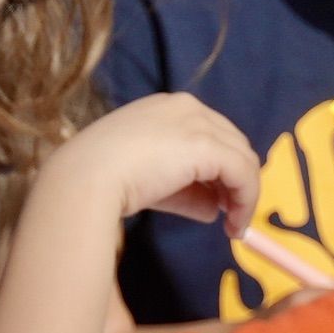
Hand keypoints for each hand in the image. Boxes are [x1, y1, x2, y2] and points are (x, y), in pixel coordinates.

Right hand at [58, 93, 261, 231]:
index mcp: (168, 108)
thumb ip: (185, 192)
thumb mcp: (152, 182)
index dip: (221, 167)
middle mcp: (187, 107)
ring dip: (244, 194)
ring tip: (235, 225)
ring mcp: (198, 123)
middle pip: (232, 142)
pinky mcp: (207, 145)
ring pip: (242, 158)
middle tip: (231, 214)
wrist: (87, 177)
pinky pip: (243, 173)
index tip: (219, 198)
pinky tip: (235, 225)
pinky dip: (246, 200)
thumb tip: (213, 211)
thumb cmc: (106, 179)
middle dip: (236, 180)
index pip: (210, 134)